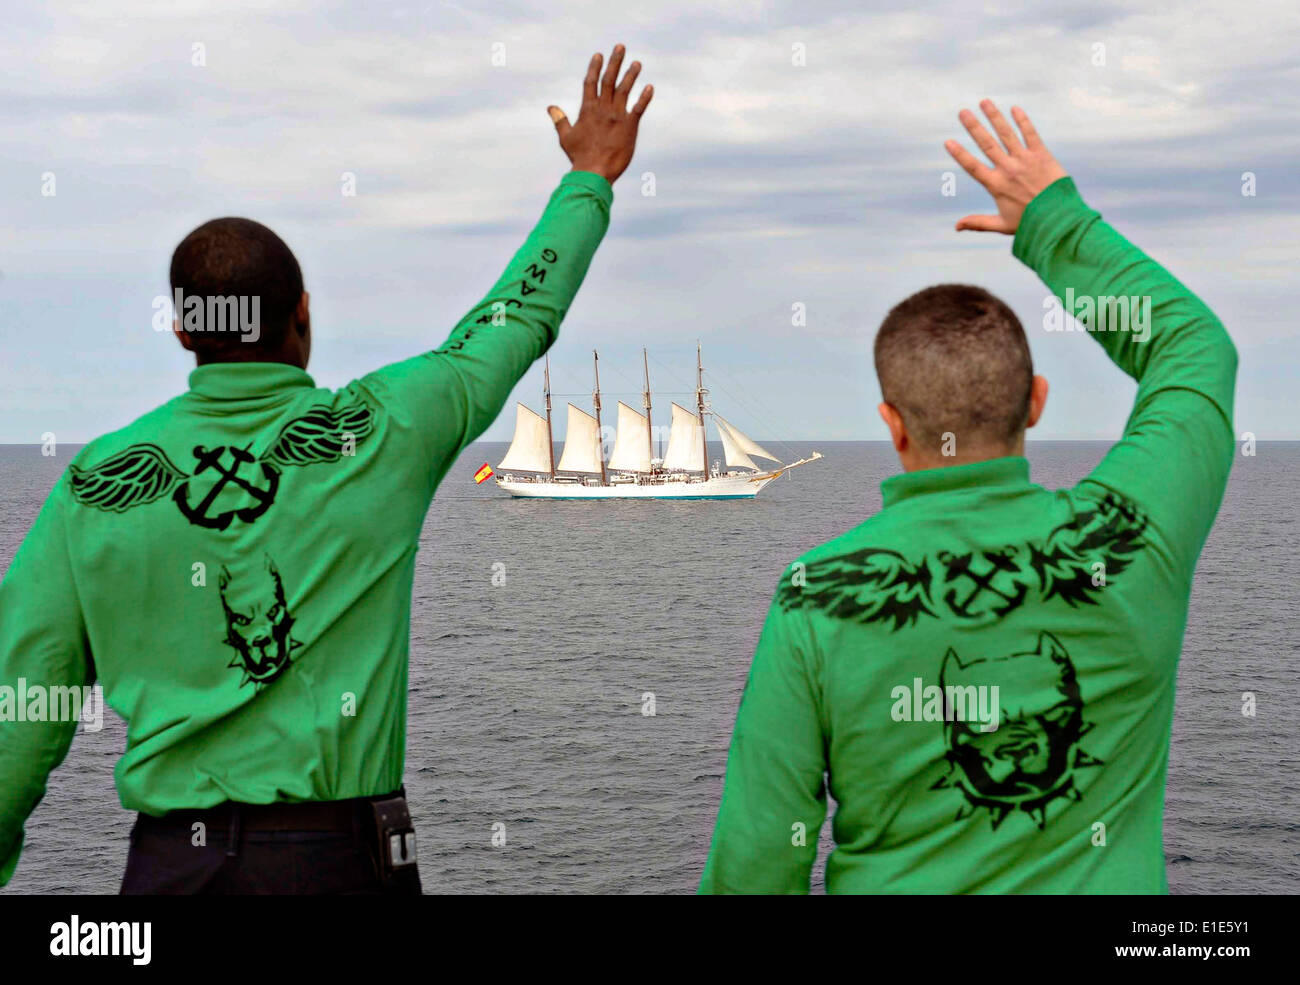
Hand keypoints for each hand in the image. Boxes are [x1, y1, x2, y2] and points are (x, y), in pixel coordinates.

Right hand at [548, 44, 652, 184]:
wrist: (595, 172)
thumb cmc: (579, 157)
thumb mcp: (566, 137)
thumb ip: (560, 120)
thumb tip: (551, 107)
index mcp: (587, 109)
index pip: (591, 82)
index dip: (595, 67)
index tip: (599, 54)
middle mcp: (603, 108)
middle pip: (609, 80)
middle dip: (615, 62)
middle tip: (620, 47)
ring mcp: (617, 116)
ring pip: (624, 90)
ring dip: (631, 75)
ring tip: (637, 63)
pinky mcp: (630, 126)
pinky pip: (639, 108)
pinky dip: (644, 97)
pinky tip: (649, 87)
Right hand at [944, 100, 1067, 234]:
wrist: (1060, 218)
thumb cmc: (1030, 224)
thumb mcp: (1002, 225)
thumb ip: (978, 223)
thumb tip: (956, 226)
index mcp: (996, 185)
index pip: (973, 166)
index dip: (960, 154)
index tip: (948, 141)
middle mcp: (1008, 169)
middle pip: (987, 144)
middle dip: (974, 127)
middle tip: (962, 112)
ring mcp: (1025, 160)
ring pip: (1006, 134)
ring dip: (995, 117)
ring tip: (984, 102)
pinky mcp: (1042, 155)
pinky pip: (1031, 134)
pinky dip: (1023, 121)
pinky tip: (1015, 109)